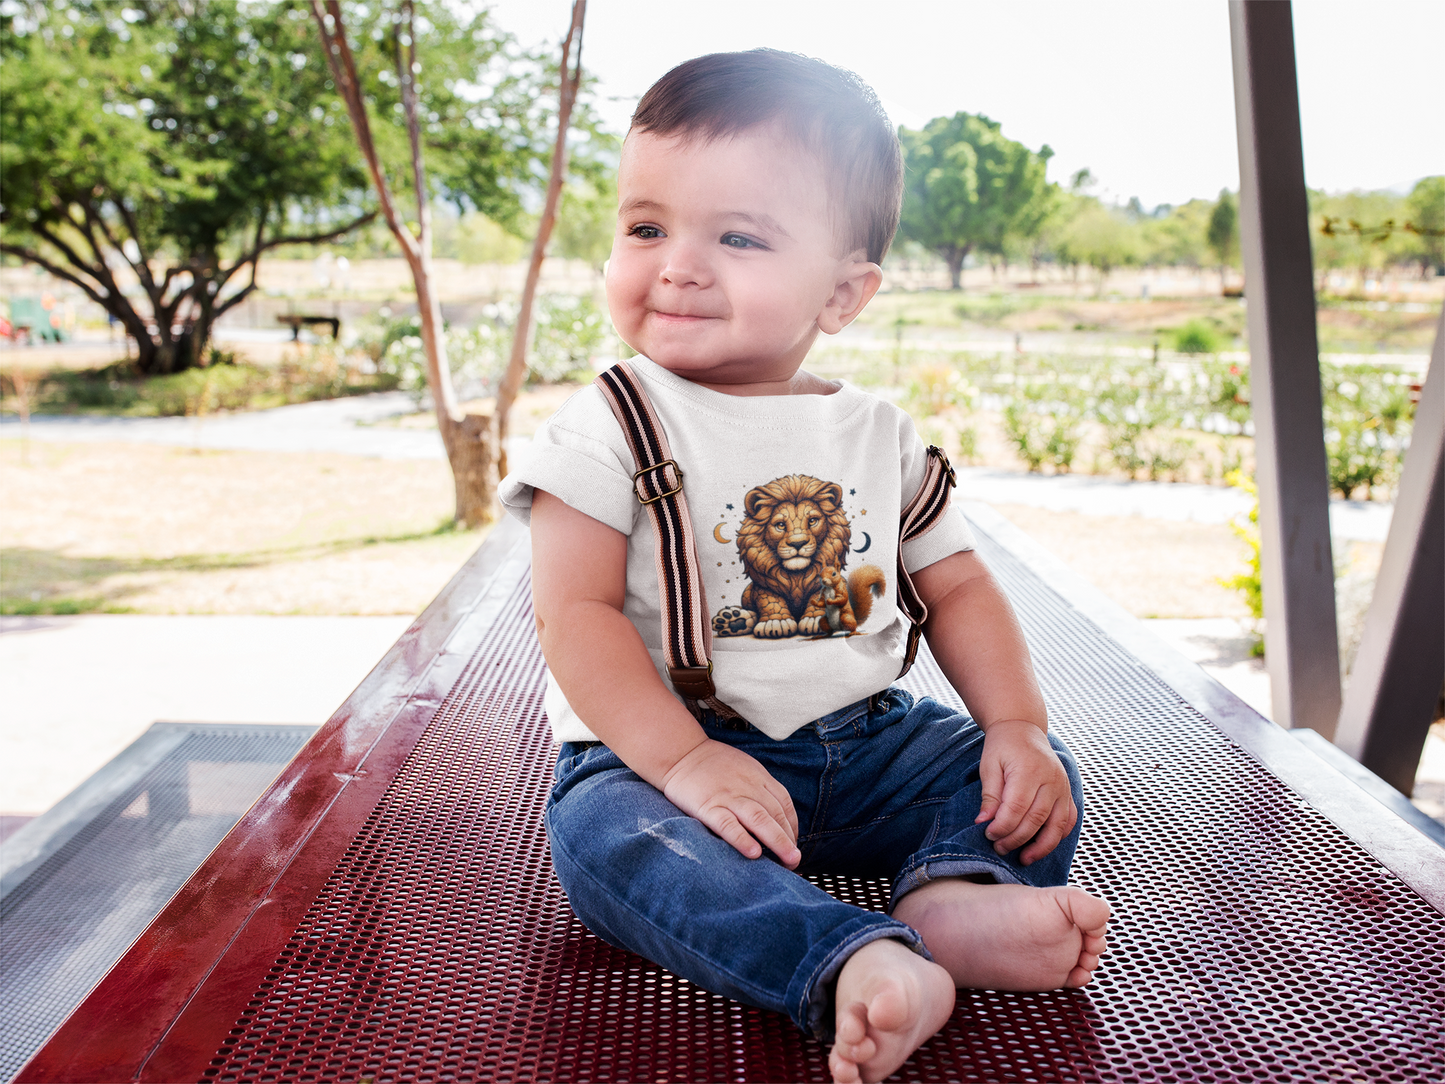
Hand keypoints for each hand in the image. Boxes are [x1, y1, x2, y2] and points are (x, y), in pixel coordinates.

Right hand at [662, 739, 800, 867]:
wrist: (681, 753)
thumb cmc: (713, 764)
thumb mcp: (745, 767)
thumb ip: (760, 787)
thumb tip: (776, 814)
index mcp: (758, 777)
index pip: (784, 804)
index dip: (792, 826)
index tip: (793, 844)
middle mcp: (748, 787)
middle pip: (776, 814)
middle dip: (789, 839)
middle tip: (795, 860)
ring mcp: (728, 797)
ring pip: (759, 819)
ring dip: (777, 841)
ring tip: (787, 860)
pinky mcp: (707, 806)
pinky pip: (727, 824)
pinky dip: (742, 838)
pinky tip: (753, 853)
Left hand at [974, 720, 1076, 865]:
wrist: (1022, 729)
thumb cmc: (1004, 746)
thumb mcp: (989, 765)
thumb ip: (990, 795)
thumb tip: (984, 822)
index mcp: (1029, 770)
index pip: (1017, 807)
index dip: (1003, 826)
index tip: (989, 835)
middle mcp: (1051, 779)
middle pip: (1036, 818)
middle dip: (1017, 838)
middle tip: (1000, 848)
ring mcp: (1063, 787)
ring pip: (1057, 824)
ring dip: (1041, 846)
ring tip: (1024, 858)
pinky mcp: (1067, 792)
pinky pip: (1069, 819)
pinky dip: (1059, 835)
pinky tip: (1044, 845)